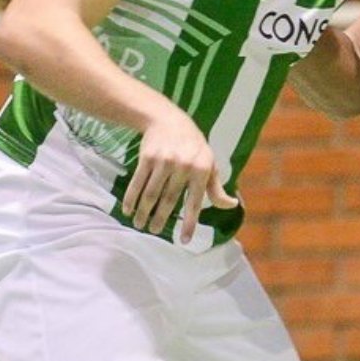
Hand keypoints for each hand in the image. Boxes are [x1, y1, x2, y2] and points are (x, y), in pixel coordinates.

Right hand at [124, 104, 237, 241]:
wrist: (168, 119)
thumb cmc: (193, 146)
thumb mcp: (210, 163)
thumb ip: (217, 188)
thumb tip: (231, 206)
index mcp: (202, 170)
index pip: (195, 202)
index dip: (189, 223)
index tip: (183, 240)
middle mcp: (183, 166)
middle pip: (169, 200)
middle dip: (160, 219)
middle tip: (154, 232)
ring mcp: (164, 161)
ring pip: (152, 193)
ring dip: (143, 211)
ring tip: (139, 224)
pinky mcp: (147, 156)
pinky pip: (138, 182)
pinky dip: (131, 197)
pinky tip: (127, 209)